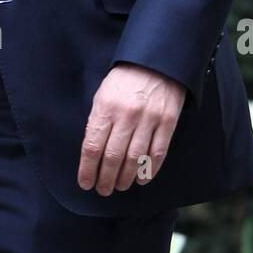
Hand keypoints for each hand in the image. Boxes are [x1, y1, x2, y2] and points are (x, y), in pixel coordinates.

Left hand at [77, 63, 186, 195]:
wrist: (155, 62)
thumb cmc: (124, 80)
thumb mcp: (103, 95)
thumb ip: (98, 122)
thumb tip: (92, 154)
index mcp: (105, 107)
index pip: (93, 146)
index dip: (88, 170)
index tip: (85, 183)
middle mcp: (126, 115)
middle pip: (113, 156)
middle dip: (105, 179)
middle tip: (103, 190)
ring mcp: (148, 119)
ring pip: (135, 158)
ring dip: (125, 178)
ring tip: (120, 186)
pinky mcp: (167, 121)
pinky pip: (157, 153)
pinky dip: (149, 170)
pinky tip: (141, 179)